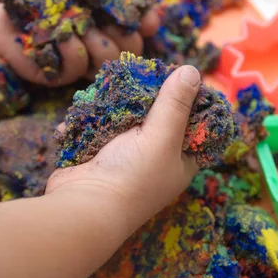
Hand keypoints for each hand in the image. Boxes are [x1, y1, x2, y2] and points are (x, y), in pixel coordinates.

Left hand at [0, 0, 159, 85]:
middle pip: (132, 49)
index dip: (148, 21)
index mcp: (110, 15)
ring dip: (98, 41)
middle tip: (103, 19)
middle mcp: (100, 39)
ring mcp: (81, 59)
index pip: (144, 24)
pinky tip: (60, 36)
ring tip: (78, 25)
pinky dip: (73, 50)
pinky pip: (79, 68)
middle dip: (124, 34)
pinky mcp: (60, 73)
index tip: (144, 18)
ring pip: (109, 61)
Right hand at [45, 65, 200, 231]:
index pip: (194, 124)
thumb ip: (176, 104)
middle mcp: (156, 158)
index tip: (180, 75)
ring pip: (127, 118)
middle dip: (148, 96)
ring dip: (117, 104)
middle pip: (159, 116)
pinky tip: (92, 103)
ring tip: (116, 83)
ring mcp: (126, 155)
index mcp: (180, 159)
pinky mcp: (100, 152)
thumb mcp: (162, 137)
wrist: (83, 206)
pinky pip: (101, 126)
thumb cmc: (132, 176)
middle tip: (143, 73)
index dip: (190, 100)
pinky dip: (95, 117)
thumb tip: (192, 71)